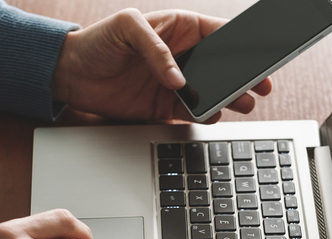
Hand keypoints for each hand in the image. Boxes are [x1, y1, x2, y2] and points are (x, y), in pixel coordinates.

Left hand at [52, 9, 272, 122]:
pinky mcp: (167, 106)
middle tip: (259, 87)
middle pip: (223, 67)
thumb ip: (156, 49)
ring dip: (230, 98)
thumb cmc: (97, 41)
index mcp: (179, 29)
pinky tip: (211, 115)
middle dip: (243, 77)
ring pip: (213, 92)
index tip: (257, 57)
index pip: (218, 34)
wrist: (71, 75)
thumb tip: (179, 79)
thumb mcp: (127, 28)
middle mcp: (183, 57)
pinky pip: (194, 113)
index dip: (241, 45)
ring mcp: (177, 83)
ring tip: (242, 103)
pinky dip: (206, 116)